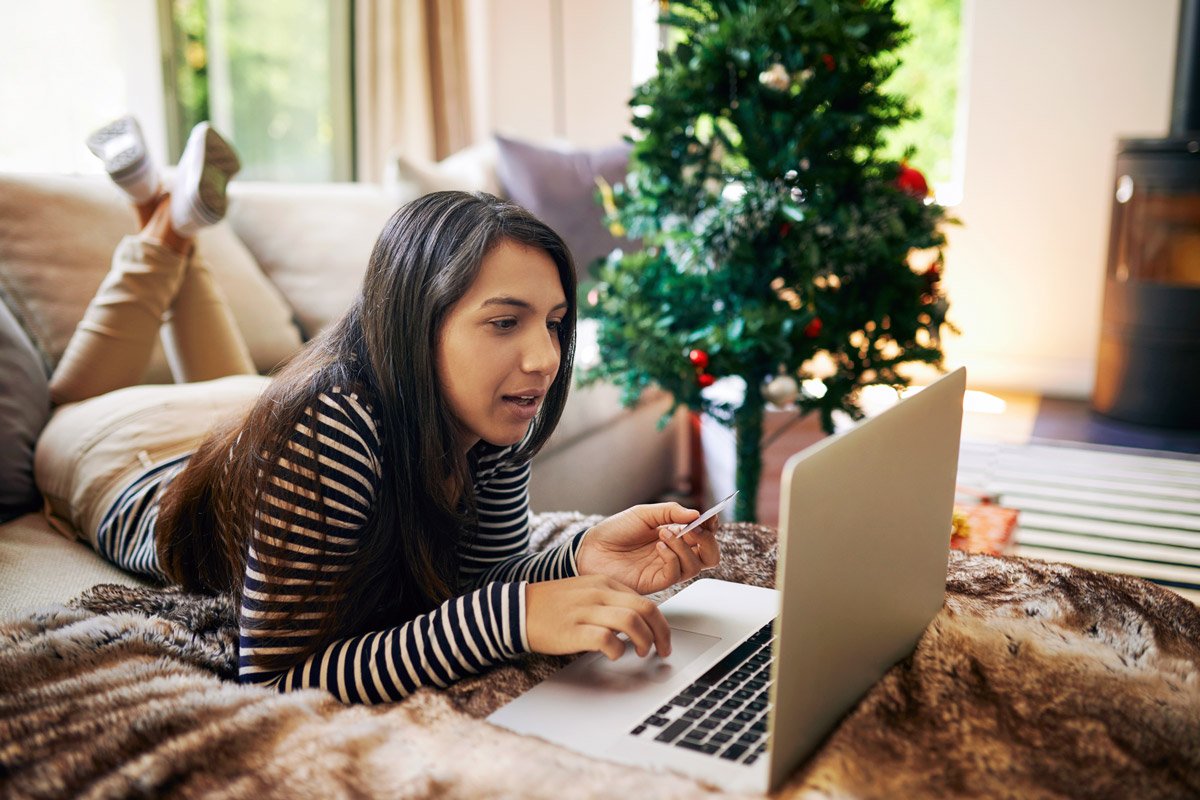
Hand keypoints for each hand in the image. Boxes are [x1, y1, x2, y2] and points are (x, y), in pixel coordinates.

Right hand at [526, 575, 671, 659]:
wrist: (516, 609)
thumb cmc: (552, 605)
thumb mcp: (585, 592)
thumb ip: (610, 600)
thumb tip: (637, 620)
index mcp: (604, 583)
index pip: (645, 600)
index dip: (660, 623)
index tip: (662, 638)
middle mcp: (598, 593)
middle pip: (645, 609)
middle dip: (661, 633)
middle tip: (662, 650)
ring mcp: (585, 611)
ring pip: (630, 621)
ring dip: (643, 641)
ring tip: (640, 653)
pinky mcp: (573, 630)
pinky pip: (605, 639)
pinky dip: (616, 650)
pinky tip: (614, 655)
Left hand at [575, 502, 719, 594]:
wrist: (591, 548)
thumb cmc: (615, 531)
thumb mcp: (644, 513)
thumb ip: (670, 512)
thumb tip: (696, 514)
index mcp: (676, 535)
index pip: (704, 534)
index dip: (711, 526)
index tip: (709, 516)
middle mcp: (675, 553)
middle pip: (710, 555)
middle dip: (708, 541)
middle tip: (696, 528)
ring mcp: (667, 568)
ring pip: (697, 565)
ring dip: (685, 546)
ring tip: (664, 533)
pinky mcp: (656, 581)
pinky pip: (677, 574)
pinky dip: (673, 557)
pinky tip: (658, 546)